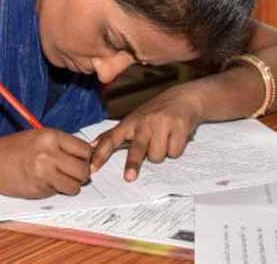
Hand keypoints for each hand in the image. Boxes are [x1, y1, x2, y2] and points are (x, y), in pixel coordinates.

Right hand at [0, 129, 93, 197]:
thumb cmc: (14, 148)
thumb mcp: (39, 137)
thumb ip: (63, 145)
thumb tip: (89, 154)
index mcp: (51, 137)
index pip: (84, 150)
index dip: (85, 157)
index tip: (80, 159)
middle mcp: (49, 154)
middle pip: (83, 170)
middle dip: (81, 174)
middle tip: (72, 172)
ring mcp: (44, 174)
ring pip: (75, 186)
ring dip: (71, 185)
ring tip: (59, 179)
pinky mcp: (38, 190)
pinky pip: (59, 193)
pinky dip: (55, 190)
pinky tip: (43, 182)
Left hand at [89, 86, 203, 181]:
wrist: (183, 98)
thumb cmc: (155, 113)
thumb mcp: (132, 120)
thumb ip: (115, 134)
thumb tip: (93, 145)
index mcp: (129, 122)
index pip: (111, 139)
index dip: (100, 154)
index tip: (93, 168)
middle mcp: (143, 122)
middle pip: (136, 149)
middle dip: (132, 164)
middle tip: (128, 178)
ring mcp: (161, 124)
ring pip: (157, 156)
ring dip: (161, 154)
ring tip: (164, 141)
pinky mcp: (178, 126)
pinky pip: (174, 152)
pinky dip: (175, 150)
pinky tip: (175, 138)